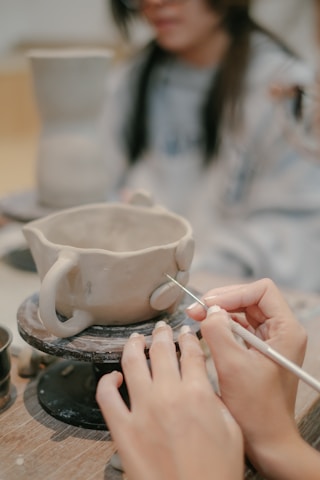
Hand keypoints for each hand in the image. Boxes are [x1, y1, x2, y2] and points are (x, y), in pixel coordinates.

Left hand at [96, 321, 242, 479]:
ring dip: (134, 345)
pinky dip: (107, 381)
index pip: (190, 352)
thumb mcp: (232, 431)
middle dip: (162, 334)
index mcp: (197, 394)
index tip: (186, 333)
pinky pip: (106, 397)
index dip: (189, 337)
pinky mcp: (123, 429)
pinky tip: (113, 376)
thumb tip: (204, 385)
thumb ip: (217, 401)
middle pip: (161, 350)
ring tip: (136, 339)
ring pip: (132, 363)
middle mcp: (167, 396)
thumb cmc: (215, 473)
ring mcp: (142, 410)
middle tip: (162, 328)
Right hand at [187, 278, 313, 478]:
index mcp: (286, 331)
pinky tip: (206, 330)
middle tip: (197, 309)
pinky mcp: (258, 350)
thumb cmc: (258, 410)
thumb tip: (208, 311)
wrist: (266, 439)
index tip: (210, 304)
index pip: (262, 291)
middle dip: (222, 301)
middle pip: (250, 298)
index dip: (234, 293)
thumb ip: (218, 332)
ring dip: (219, 312)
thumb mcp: (233, 366)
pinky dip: (221, 326)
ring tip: (197, 317)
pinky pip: (238, 327)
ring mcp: (270, 340)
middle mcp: (281, 332)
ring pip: (242, 311)